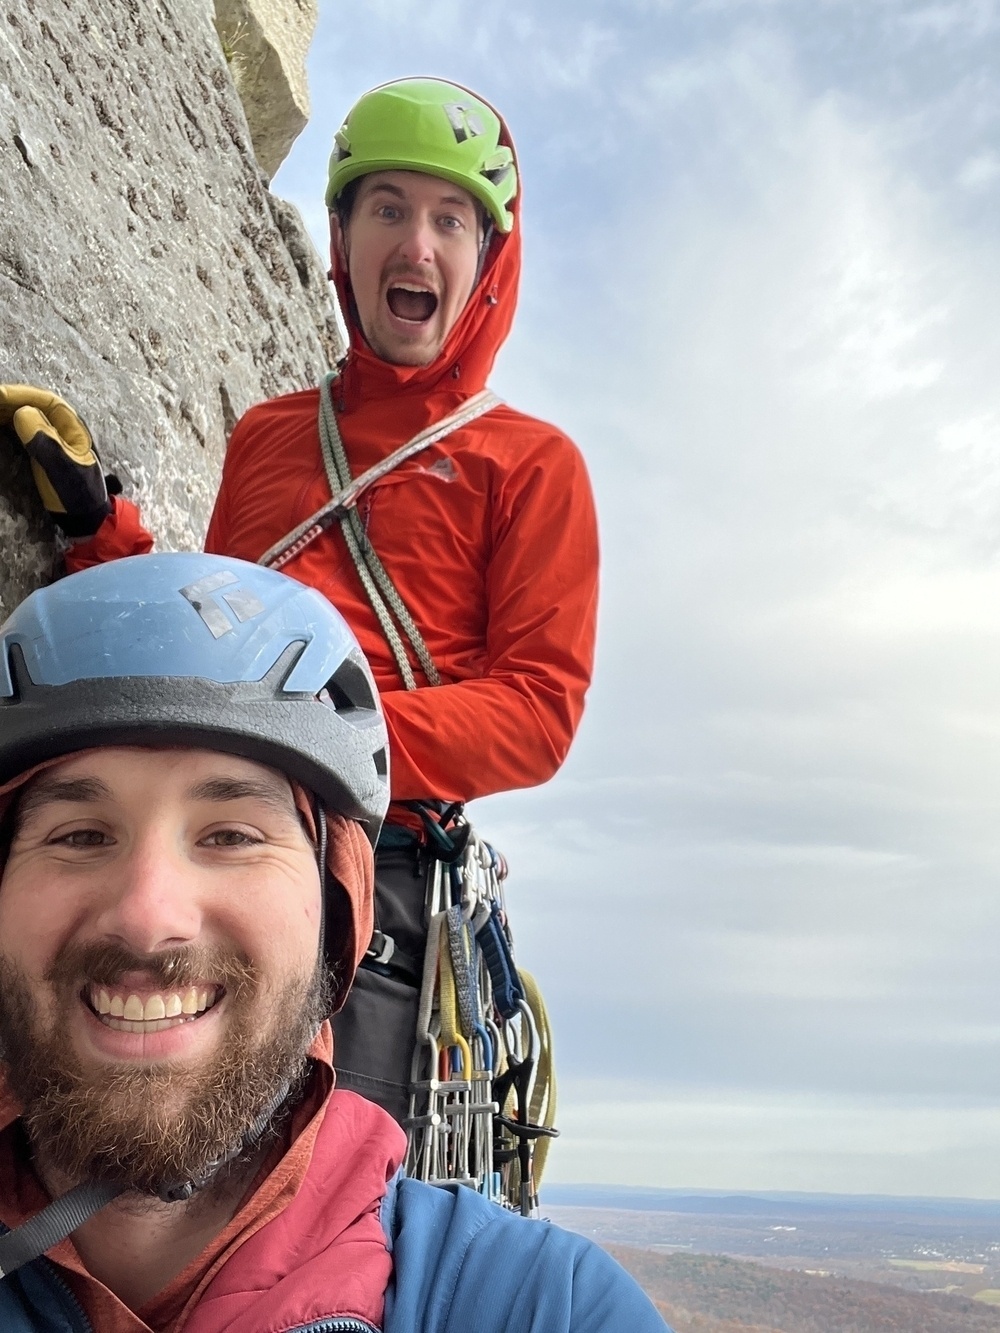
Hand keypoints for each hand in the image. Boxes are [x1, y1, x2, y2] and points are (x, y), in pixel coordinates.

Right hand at [0, 384, 113, 536]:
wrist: (83, 517)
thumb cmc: (77, 492)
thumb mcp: (61, 466)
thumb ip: (44, 440)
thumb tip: (23, 412)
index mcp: (73, 427)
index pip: (45, 401)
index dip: (21, 394)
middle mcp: (62, 428)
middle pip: (33, 405)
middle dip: (9, 401)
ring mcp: (51, 439)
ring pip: (25, 416)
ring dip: (5, 411)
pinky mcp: (41, 451)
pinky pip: (21, 430)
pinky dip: (6, 425)